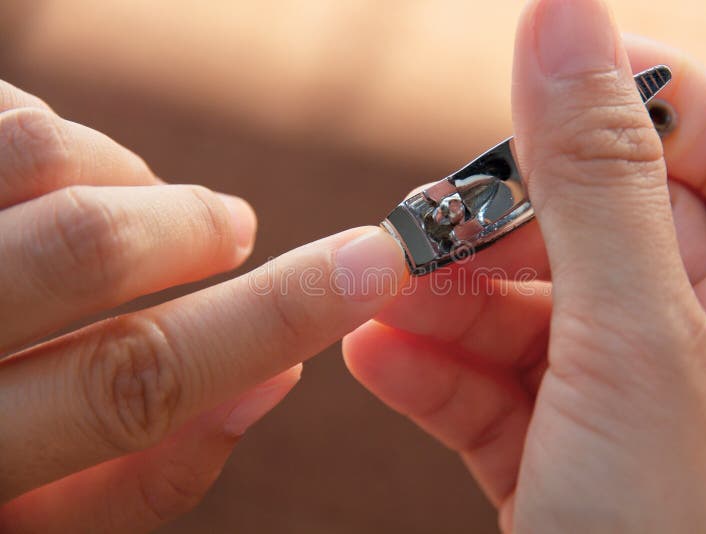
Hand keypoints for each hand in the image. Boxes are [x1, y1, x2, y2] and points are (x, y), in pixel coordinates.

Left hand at [0, 81, 405, 531]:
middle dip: (192, 228)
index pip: (142, 381)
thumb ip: (151, 474)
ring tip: (131, 202)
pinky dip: (55, 135)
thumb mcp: (36, 524)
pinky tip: (49, 173)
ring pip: (36, 156)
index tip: (376, 261)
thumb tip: (276, 377)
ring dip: (123, 174)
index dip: (276, 316)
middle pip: (86, 248)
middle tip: (229, 227)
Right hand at [343, 0, 705, 530]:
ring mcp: (643, 412)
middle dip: (504, 222)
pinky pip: (503, 392)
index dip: (632, 101)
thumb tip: (564, 19)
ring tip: (382, 291)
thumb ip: (598, 179)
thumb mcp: (639, 351)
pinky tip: (379, 356)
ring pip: (540, 311)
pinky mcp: (571, 468)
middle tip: (423, 219)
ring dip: (450, 299)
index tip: (534, 77)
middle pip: (606, 228)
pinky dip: (437, 371)